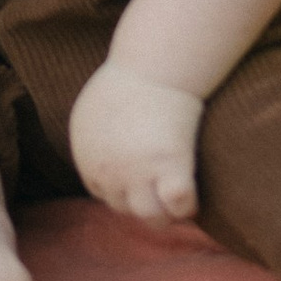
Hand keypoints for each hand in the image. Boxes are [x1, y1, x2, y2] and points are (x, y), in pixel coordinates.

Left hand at [68, 59, 203, 225]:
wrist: (154, 63)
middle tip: (163, 190)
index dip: (124, 187)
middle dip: (142, 201)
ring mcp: (138, 173)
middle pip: (125, 207)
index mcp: (87, 158)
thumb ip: (92, 136)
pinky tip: (193, 195)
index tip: (142, 178)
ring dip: (165, 213)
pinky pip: (179, 206)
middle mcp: (109, 172)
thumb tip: (102, 150)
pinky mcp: (169, 167)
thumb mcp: (92, 110)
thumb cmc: (130, 78)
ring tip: (178, 201)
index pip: (103, 192)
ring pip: (151, 217)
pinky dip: (187, 207)